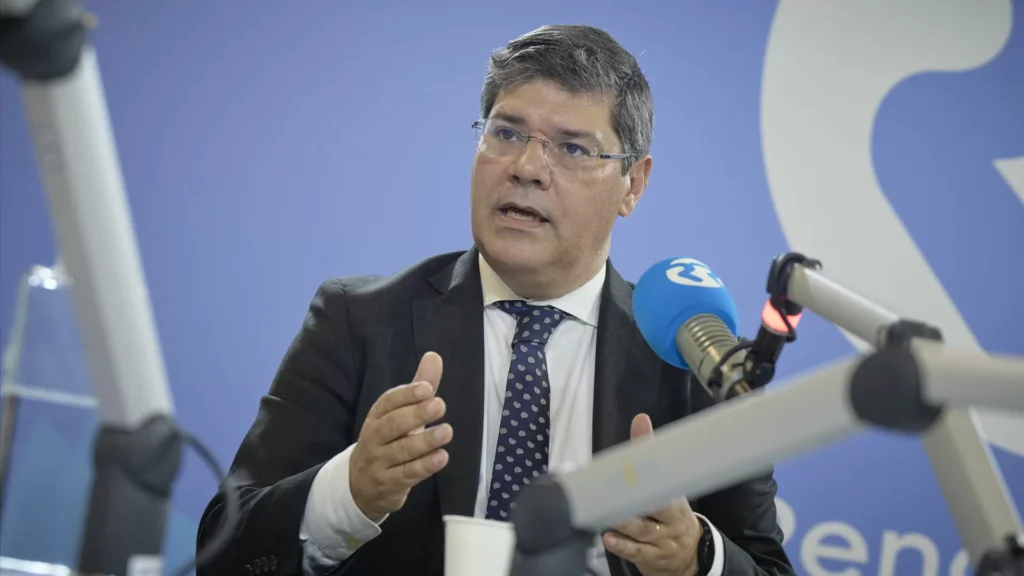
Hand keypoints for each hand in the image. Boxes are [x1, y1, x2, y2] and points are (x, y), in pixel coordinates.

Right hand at [350, 352, 451, 521]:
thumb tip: (434, 356)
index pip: (387, 402)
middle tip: (440, 405)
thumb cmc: (387, 443)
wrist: (359, 487)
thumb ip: (418, 387)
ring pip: (401, 451)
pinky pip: (406, 475)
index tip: (427, 388)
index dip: (406, 395)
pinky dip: (424, 466)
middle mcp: (374, 438)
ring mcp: (379, 463)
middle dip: (416, 414)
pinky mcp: (389, 484)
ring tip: (446, 431)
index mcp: (377, 417)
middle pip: (392, 425)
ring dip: (424, 442)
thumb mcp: (400, 415)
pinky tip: (441, 457)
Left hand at [602, 414, 702, 575]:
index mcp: (676, 498)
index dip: (655, 463)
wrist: (688, 557)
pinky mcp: (649, 557)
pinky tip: (608, 539)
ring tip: (609, 515)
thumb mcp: (668, 488)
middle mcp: (670, 520)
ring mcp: (660, 540)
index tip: (642, 448)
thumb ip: (649, 454)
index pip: (667, 477)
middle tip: (621, 487)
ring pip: (642, 530)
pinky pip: (635, 551)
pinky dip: (621, 545)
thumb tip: (640, 419)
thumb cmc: (671, 515)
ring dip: (625, 522)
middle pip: (658, 506)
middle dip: (641, 497)